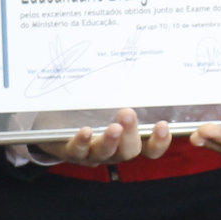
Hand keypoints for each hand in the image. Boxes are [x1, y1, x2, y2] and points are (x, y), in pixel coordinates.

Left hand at [33, 107, 171, 167]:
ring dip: (110, 141)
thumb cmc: (92, 112)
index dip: (159, 142)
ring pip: (105, 153)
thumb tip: (137, 65)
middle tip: (128, 114)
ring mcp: (92, 154)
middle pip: (129, 151)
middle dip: (131, 134)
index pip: (150, 149)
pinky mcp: (70, 153)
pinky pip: (77, 151)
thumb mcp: (110, 104)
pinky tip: (86, 131)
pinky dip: (82, 142)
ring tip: (114, 127)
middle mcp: (113, 151)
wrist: (57, 127)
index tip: (163, 125)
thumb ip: (124, 94)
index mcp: (127, 141)